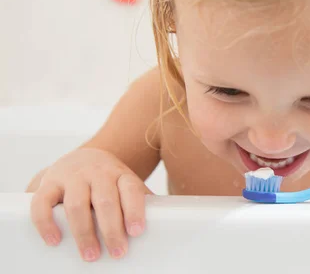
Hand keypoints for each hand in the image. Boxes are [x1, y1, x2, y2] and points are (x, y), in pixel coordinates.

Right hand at [29, 147, 152, 260]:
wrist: (84, 158)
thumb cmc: (110, 182)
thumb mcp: (127, 186)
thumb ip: (139, 203)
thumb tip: (163, 229)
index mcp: (121, 174)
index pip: (130, 189)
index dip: (134, 210)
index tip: (136, 231)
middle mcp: (97, 173)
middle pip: (105, 200)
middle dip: (111, 229)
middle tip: (117, 252)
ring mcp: (72, 176)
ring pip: (76, 203)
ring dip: (83, 232)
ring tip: (90, 255)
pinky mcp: (49, 182)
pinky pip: (42, 202)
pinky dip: (46, 223)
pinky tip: (54, 240)